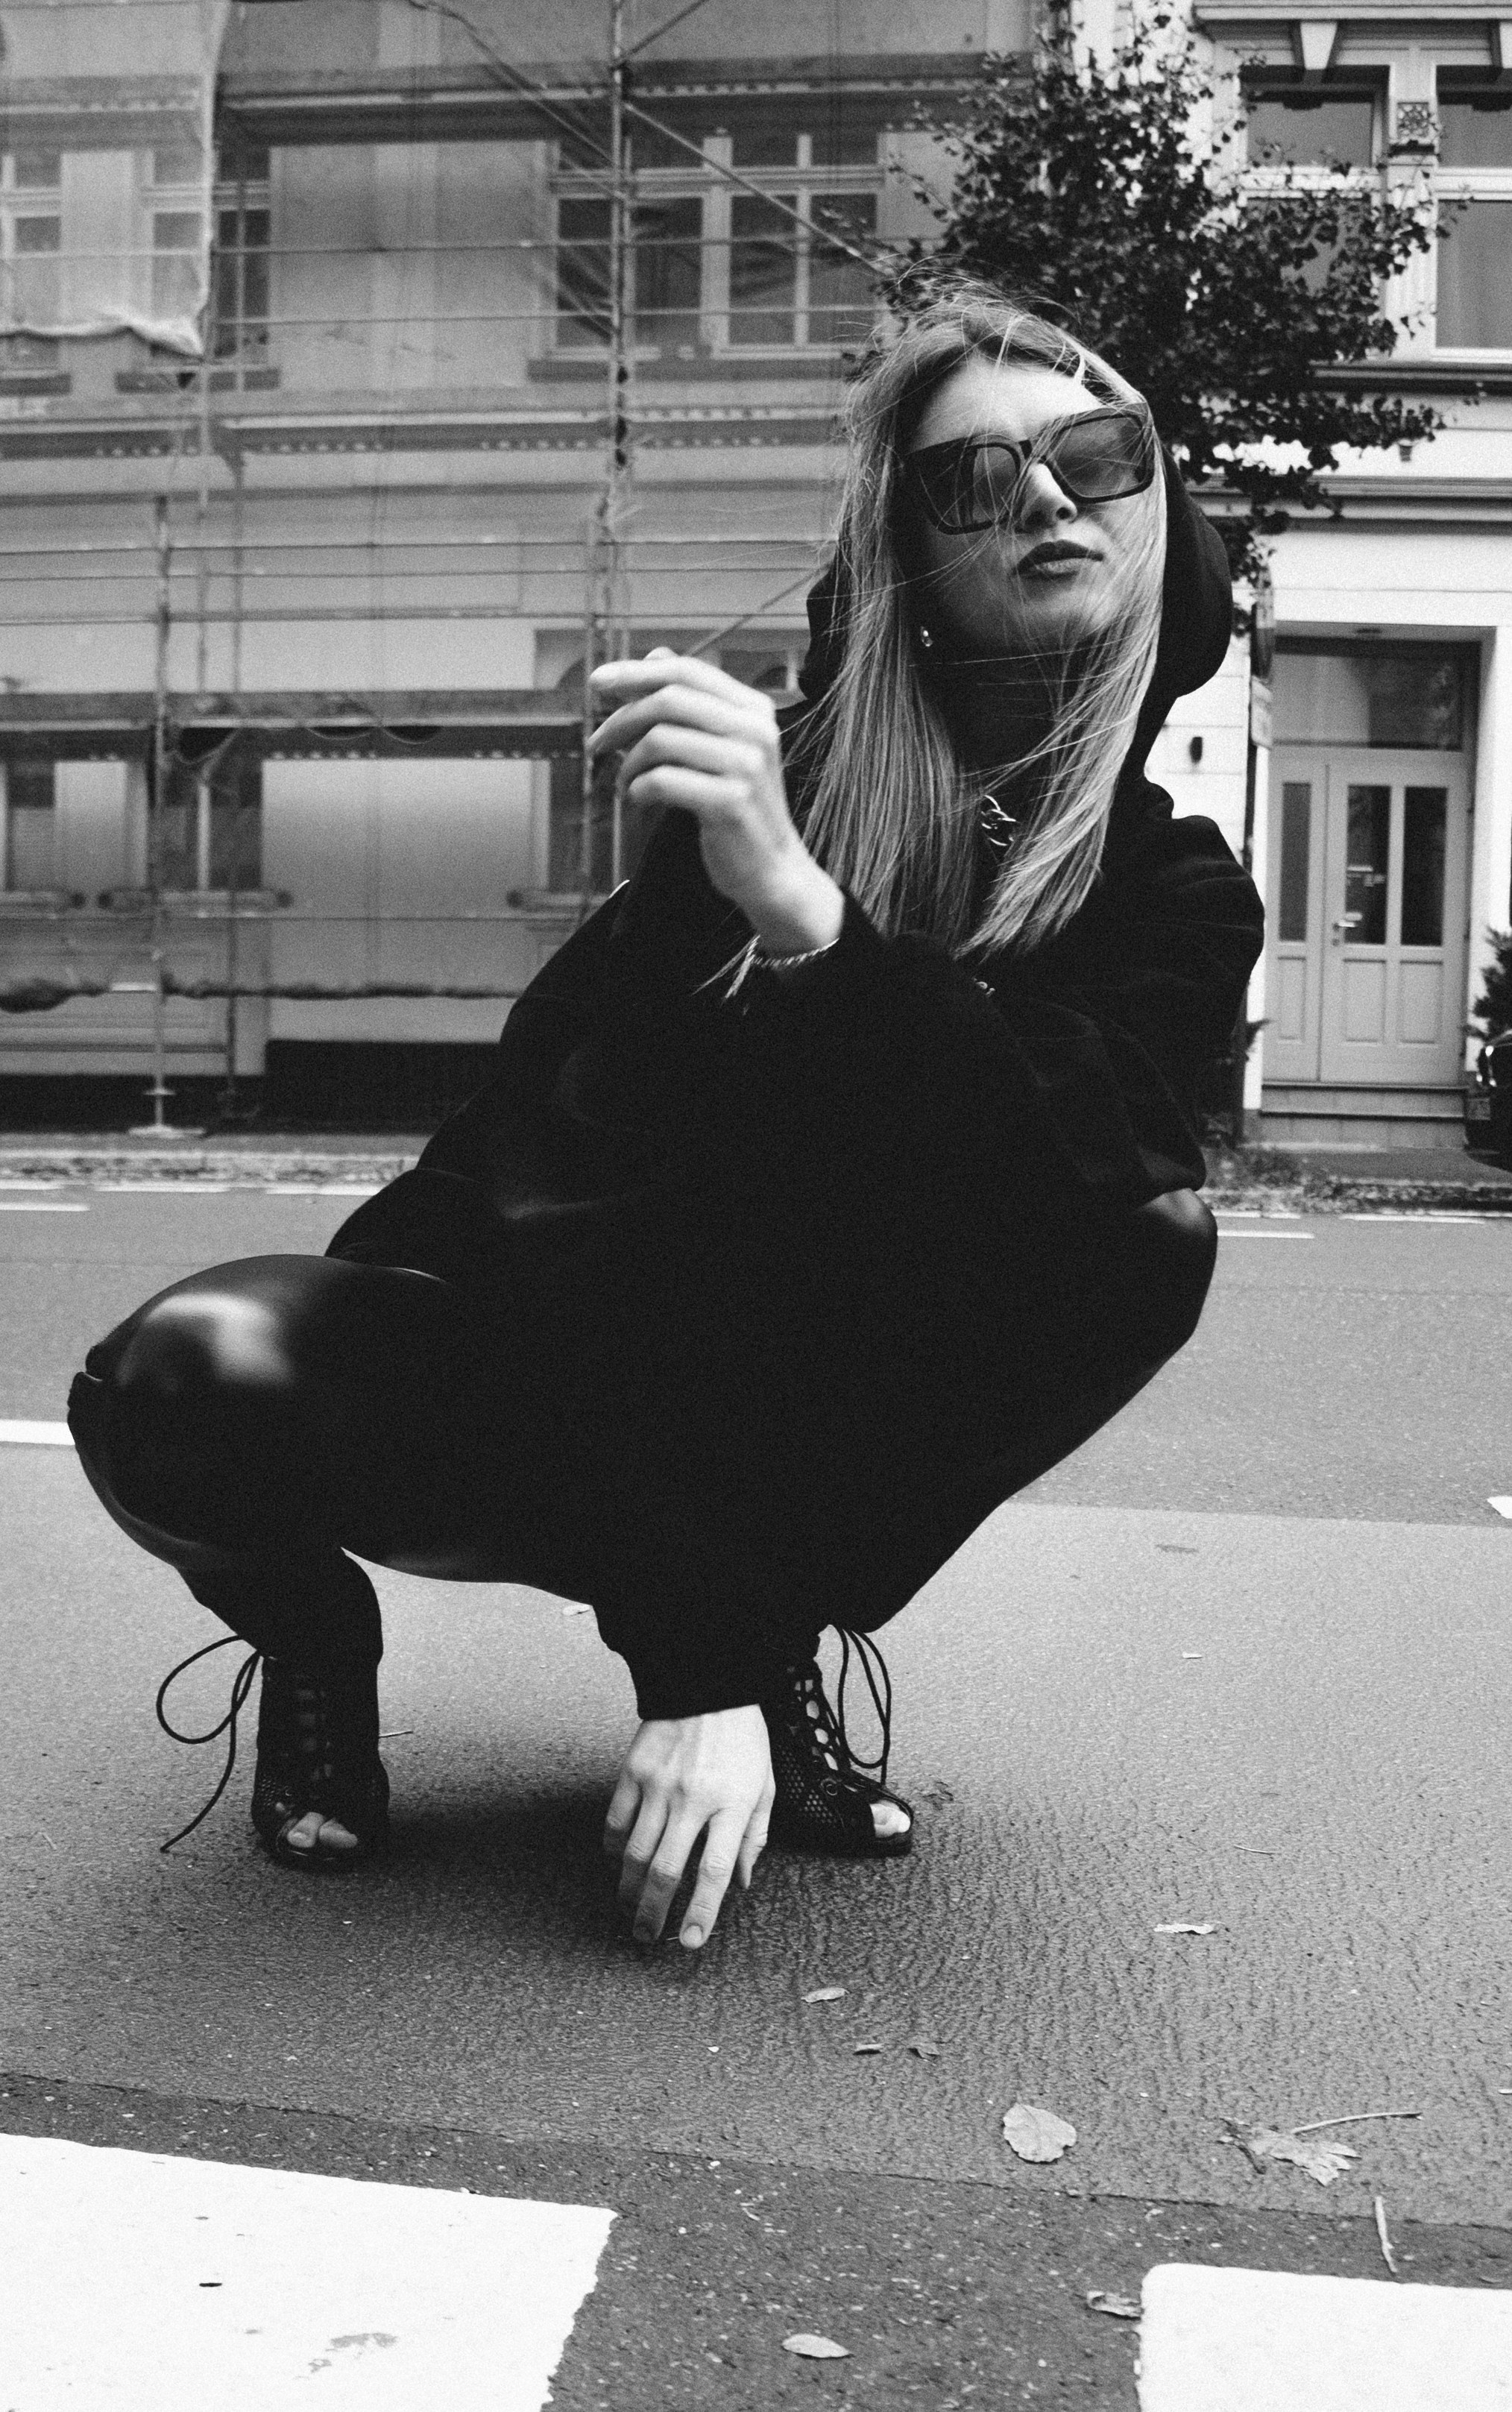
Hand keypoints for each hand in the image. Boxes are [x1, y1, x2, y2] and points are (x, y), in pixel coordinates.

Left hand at [587, 651, 843, 954]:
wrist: (771, 869)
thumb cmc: (737, 808)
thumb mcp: (721, 747)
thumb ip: (691, 703)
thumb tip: (653, 653)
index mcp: (754, 709)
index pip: (687, 671)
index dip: (636, 672)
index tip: (597, 682)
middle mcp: (755, 730)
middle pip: (669, 700)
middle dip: (621, 719)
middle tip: (597, 744)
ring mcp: (746, 766)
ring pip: (660, 740)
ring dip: (627, 763)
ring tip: (624, 783)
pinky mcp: (730, 803)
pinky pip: (662, 781)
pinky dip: (638, 788)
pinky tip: (639, 799)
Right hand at [604, 1705, 774, 1948]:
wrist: (709, 1683)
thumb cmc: (742, 1737)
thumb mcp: (764, 1786)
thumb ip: (754, 1837)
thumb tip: (742, 1882)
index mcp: (733, 1805)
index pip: (715, 1872)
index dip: (701, 1912)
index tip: (690, 1940)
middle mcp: (694, 1800)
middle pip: (666, 1872)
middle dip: (653, 1913)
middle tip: (646, 1937)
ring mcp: (659, 1786)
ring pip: (635, 1853)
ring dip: (628, 1890)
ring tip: (628, 1910)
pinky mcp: (634, 1771)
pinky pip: (615, 1821)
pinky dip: (613, 1848)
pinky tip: (617, 1862)